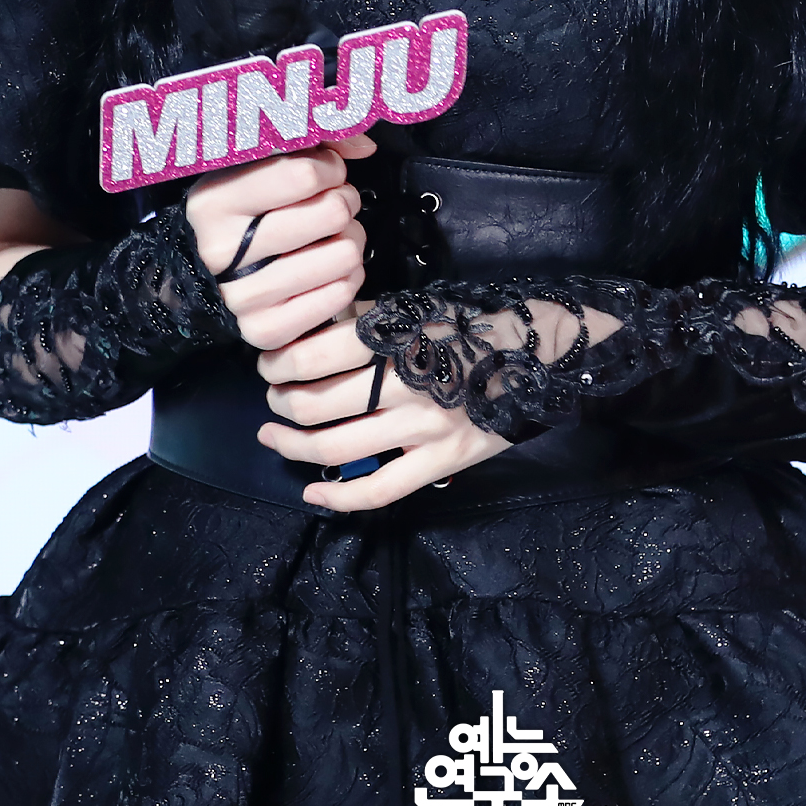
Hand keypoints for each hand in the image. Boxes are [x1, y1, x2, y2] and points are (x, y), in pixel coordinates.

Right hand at [184, 131, 375, 349]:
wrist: (213, 275)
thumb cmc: (251, 209)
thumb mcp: (264, 163)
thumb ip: (314, 139)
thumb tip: (364, 145)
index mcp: (214, 201)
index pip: (304, 174)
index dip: (330, 167)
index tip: (326, 172)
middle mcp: (221, 250)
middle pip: (331, 213)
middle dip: (343, 203)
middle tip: (332, 206)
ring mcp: (242, 296)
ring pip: (345, 255)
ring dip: (349, 241)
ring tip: (331, 238)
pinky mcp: (265, 330)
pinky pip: (340, 295)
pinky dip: (346, 280)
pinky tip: (327, 270)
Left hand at [255, 298, 511, 509]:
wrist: (538, 353)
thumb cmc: (471, 326)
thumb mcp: (417, 308)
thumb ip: (365, 321)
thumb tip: (309, 330)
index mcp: (395, 338)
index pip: (312, 357)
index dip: (278, 364)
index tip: (268, 365)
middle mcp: (404, 384)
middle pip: (316, 405)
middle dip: (281, 404)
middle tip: (273, 398)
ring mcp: (423, 428)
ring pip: (337, 449)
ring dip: (295, 446)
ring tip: (276, 438)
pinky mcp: (440, 461)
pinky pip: (379, 490)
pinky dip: (338, 496)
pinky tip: (313, 493)